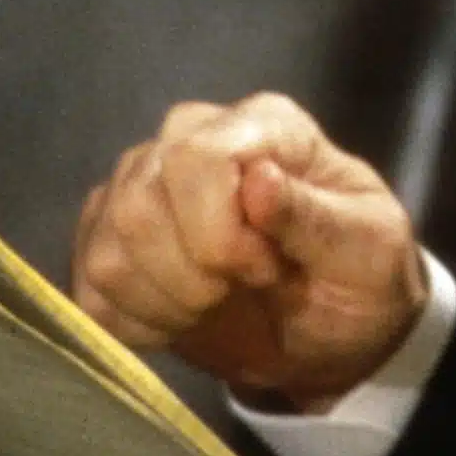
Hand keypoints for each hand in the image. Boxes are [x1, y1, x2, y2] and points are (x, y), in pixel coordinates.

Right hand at [71, 92, 428, 410]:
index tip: (266, 270)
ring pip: (107, 251)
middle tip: (240, 291)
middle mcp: (190, 140)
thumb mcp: (367, 248)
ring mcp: (141, 189)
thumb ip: (315, 216)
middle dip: (191, 276)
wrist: (336, 329)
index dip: (219, 232)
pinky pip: (88, 292)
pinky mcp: (110, 245)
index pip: (195, 157)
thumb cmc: (362, 275)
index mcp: (263, 126)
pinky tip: (181, 320)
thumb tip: (258, 182)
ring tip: (215, 305)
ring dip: (164, 303)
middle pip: (136, 203)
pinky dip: (136, 324)